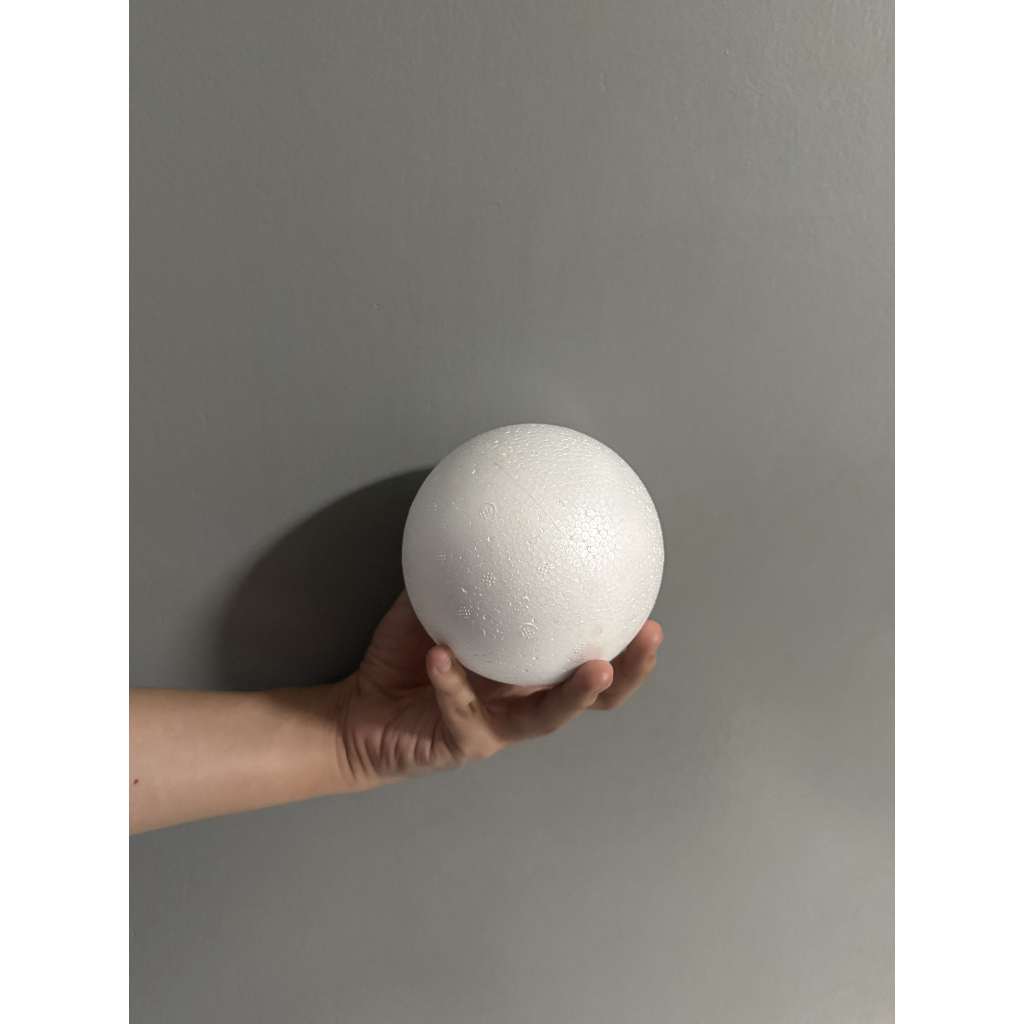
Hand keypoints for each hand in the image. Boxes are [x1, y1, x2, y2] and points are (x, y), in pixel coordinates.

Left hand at [331, 590, 663, 790]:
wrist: (358, 711)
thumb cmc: (403, 657)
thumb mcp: (435, 605)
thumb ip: (462, 574)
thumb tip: (481, 513)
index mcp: (527, 671)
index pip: (588, 658)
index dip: (625, 643)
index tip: (651, 608)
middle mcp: (523, 702)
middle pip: (593, 697)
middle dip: (627, 672)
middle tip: (649, 637)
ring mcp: (498, 729)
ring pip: (547, 718)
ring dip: (574, 693)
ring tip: (593, 668)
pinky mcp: (463, 744)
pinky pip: (462, 710)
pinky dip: (452, 681)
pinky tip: (442, 655)